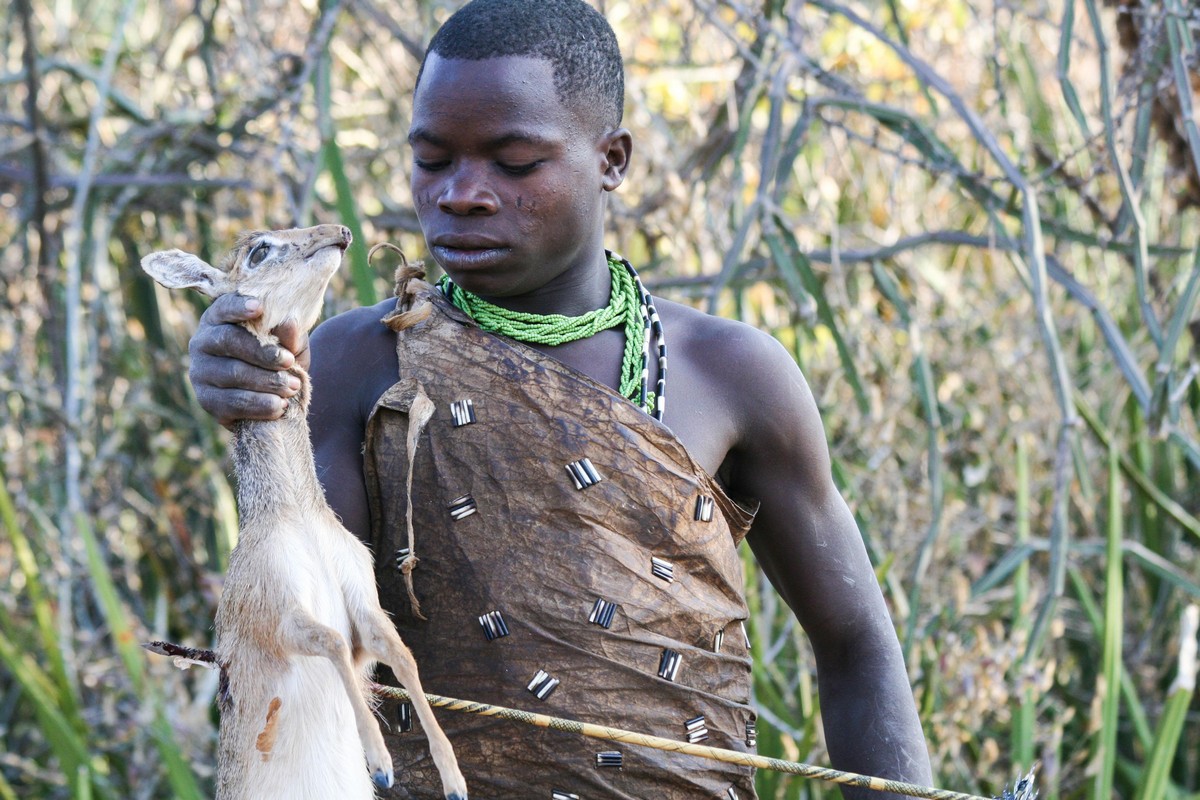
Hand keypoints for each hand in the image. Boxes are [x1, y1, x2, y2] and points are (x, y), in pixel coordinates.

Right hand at [188, 294, 310, 426]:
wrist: (272, 396)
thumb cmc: (278, 359)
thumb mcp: (290, 344)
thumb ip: (290, 335)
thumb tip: (289, 323)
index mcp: (220, 319)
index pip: (224, 307)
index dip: (239, 307)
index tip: (259, 308)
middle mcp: (203, 342)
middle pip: (228, 340)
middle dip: (262, 352)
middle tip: (289, 361)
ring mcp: (200, 372)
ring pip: (232, 373)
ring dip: (267, 381)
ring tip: (292, 386)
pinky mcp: (207, 400)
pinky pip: (232, 402)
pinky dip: (259, 405)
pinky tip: (280, 405)